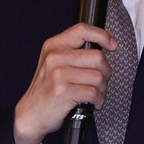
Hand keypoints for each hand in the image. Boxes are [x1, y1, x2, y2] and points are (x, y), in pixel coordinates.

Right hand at [13, 24, 115, 143]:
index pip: (82, 30)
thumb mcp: (54, 63)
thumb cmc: (47, 89)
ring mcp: (58, 73)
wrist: (30, 113)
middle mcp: (55, 56)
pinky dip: (98, 100)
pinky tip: (93, 103)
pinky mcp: (63, 91)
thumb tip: (104, 47)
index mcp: (54, 45)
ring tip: (96, 94)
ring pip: (98, 76)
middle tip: (102, 81)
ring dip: (102, 89)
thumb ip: (74, 52)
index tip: (112, 45)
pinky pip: (93, 92)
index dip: (102, 35)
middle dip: (106, 71)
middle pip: (97, 56)